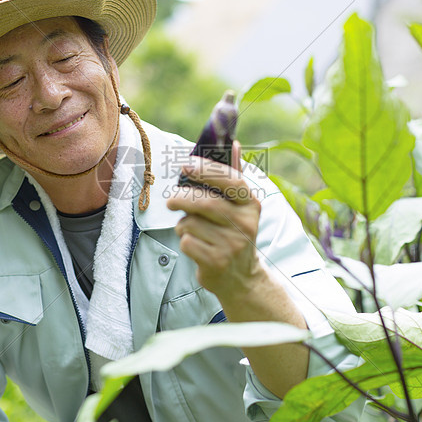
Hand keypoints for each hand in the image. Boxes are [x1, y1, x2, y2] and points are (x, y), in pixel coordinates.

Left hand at [166, 141, 264, 299]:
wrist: (242, 278)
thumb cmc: (234, 233)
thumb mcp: (240, 206)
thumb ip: (234, 175)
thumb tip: (235, 143)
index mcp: (251, 204)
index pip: (230, 180)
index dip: (207, 170)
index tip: (186, 164)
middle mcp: (246, 224)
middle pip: (206, 202)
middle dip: (182, 198)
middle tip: (171, 200)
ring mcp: (233, 245)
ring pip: (192, 223)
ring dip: (182, 224)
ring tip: (188, 227)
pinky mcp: (217, 262)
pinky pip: (188, 242)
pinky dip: (184, 241)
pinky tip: (193, 244)